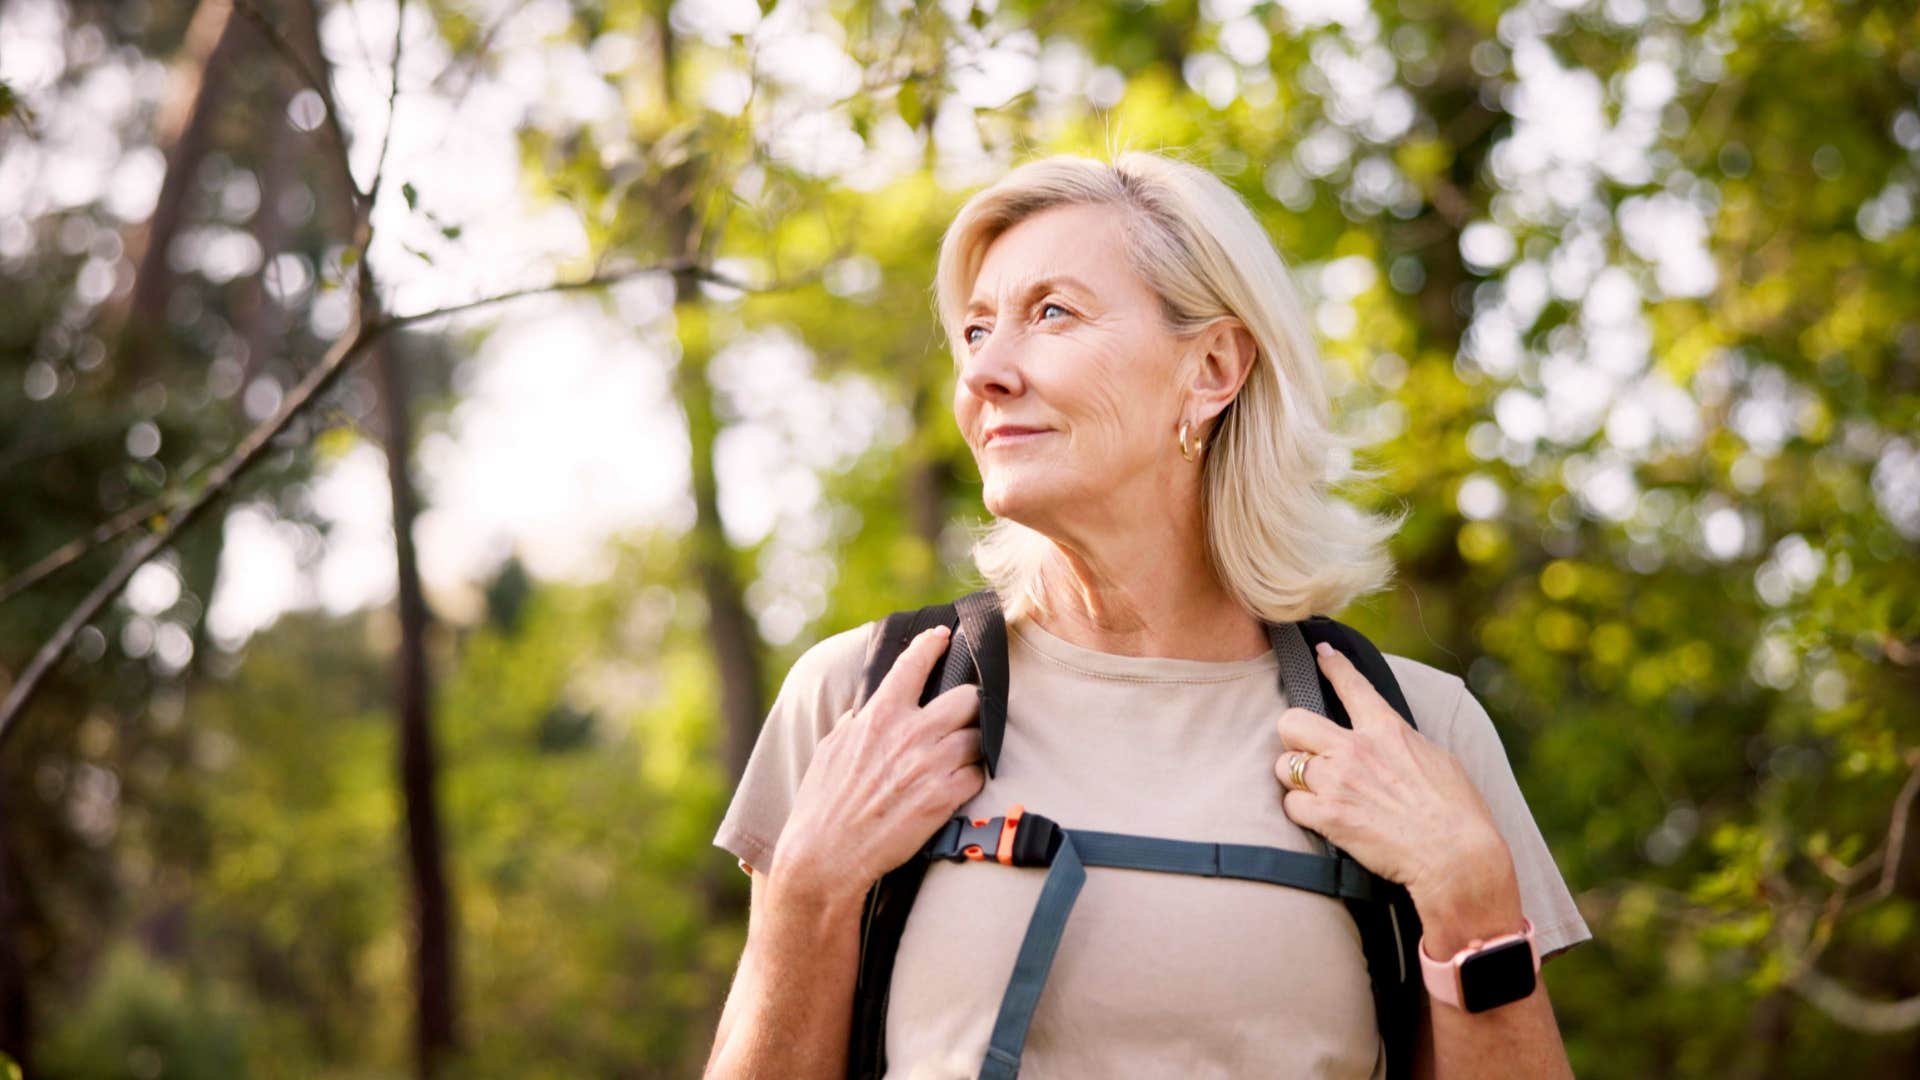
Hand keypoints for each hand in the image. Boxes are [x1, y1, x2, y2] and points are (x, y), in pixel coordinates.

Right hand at [774, 625, 985, 901]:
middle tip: (961, 719)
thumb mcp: (831, 750)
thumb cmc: (822, 805)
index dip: (933, 644)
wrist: (827, 857)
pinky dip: (971, 780)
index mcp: (880, 716)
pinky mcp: (945, 798)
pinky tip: (955, 788)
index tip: (943, 636)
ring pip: (980, 737)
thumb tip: (866, 709)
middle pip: (969, 698)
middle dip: (970, 707)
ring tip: (958, 759)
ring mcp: (932, 765)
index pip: (914, 664)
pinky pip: (978, 776)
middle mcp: (911, 734)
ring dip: (973, 747)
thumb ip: (855, 723)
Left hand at [1274, 643, 1512, 905]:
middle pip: (1292, 722)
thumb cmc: (1458, 812)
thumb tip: (1391, 741)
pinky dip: (1301, 812)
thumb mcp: (1438, 760)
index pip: (1351, 685)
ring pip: (1284, 766)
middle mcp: (1355, 749)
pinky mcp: (1328, 817)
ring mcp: (1338, 782)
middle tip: (1306, 751)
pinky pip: (1291, 805)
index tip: (1321, 653)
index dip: (1332, 665)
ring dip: (1295, 779)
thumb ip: (1403, 743)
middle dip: (1294, 736)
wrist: (1457, 856)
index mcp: (1387, 730)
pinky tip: (1320, 818)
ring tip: (1316, 791)